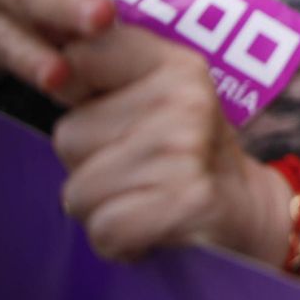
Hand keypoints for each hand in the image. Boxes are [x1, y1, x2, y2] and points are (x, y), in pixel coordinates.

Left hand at [53, 23, 284, 263]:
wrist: (246, 208)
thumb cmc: (186, 153)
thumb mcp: (159, 96)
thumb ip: (105, 73)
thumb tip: (53, 72)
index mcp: (177, 66)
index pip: (81, 56)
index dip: (76, 91)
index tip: (109, 115)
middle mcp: (183, 99)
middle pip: (67, 137)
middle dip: (89, 165)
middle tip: (139, 168)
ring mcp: (185, 148)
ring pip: (79, 191)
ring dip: (103, 208)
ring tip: (145, 196)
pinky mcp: (185, 199)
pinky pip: (104, 229)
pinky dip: (120, 242)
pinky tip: (150, 227)